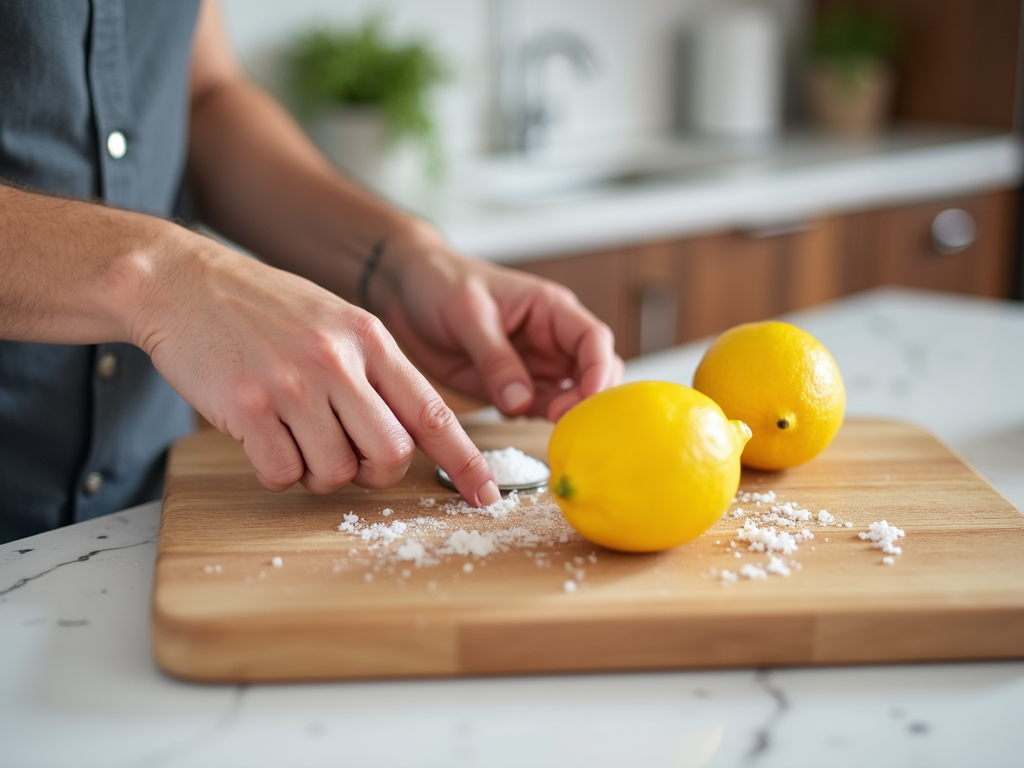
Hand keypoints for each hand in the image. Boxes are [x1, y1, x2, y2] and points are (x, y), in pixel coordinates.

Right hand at [131, 232, 500, 504]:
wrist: (182, 281)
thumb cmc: (263, 308)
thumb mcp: (336, 322)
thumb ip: (375, 372)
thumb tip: (409, 434)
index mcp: (370, 339)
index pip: (433, 411)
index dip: (464, 459)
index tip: (485, 492)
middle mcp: (339, 361)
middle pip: (390, 454)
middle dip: (374, 472)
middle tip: (348, 457)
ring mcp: (292, 384)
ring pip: (334, 472)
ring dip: (317, 472)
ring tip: (294, 436)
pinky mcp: (247, 407)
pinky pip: (282, 473)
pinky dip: (276, 470)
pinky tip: (262, 437)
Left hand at [377, 228, 623, 421]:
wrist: (407, 293)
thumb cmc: (442, 284)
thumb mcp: (468, 315)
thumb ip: (496, 359)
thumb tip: (521, 401)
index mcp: (551, 310)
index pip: (594, 340)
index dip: (599, 370)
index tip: (590, 397)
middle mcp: (551, 341)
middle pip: (592, 374)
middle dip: (587, 400)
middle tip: (562, 420)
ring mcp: (533, 367)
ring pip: (569, 398)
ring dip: (564, 418)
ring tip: (546, 430)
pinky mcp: (512, 389)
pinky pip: (536, 411)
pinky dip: (536, 424)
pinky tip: (520, 423)